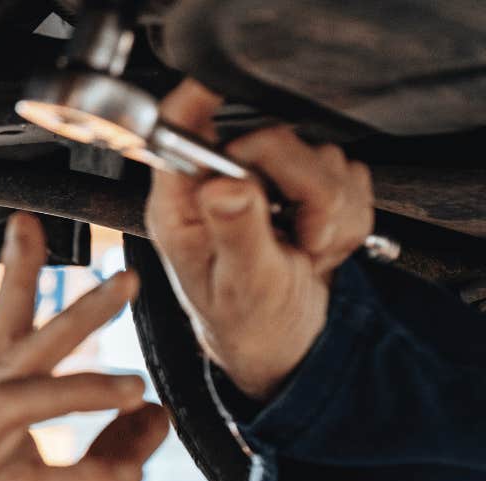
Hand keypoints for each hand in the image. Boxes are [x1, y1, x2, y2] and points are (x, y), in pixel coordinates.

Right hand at [0, 213, 169, 480]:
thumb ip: (105, 460)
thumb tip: (159, 414)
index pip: (4, 343)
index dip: (22, 283)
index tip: (38, 229)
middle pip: (14, 358)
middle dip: (68, 314)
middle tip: (123, 280)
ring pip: (8, 405)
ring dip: (75, 389)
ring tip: (133, 387)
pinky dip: (75, 476)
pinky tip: (123, 478)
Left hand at [144, 79, 376, 399]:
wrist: (283, 338)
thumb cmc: (245, 317)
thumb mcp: (239, 283)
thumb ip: (236, 231)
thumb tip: (226, 186)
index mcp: (183, 200)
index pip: (180, 127)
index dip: (199, 100)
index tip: (219, 88)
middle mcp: (223, 179)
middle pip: (275, 134)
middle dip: (301, 187)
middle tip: (297, 235)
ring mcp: (270, 179)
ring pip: (324, 155)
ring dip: (328, 212)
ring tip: (303, 248)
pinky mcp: (311, 182)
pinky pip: (352, 176)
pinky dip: (346, 219)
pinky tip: (319, 244)